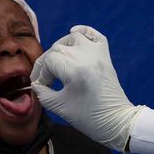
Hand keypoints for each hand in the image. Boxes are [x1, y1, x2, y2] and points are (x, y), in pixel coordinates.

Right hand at [31, 25, 143, 151]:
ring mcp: (98, 55)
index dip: (40, 73)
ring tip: (56, 62)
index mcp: (76, 70)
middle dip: (46, 63)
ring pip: (74, 38)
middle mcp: (87, 57)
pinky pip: (95, 35)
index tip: (40, 86)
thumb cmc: (89, 118)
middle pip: (58, 49)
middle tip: (44, 79)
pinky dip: (84, 32)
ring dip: (60, 47)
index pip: (49, 61)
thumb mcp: (60, 108)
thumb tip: (36, 84)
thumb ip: (43, 93)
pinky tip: (74, 34)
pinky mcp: (105, 57)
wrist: (117, 121)